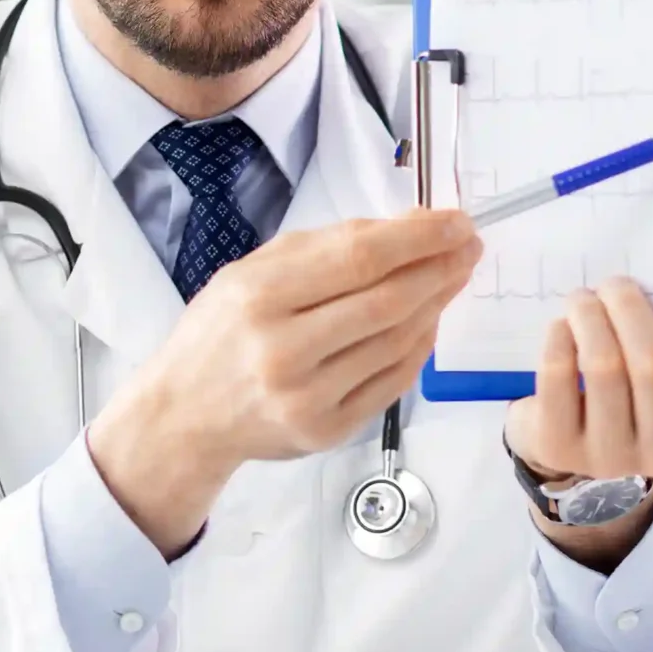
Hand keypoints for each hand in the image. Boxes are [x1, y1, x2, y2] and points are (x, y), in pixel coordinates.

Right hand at [88, 208, 481, 553]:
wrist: (185, 415)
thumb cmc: (220, 333)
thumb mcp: (252, 271)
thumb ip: (327, 246)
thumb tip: (410, 226)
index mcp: (259, 297)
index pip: (358, 258)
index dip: (418, 237)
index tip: (455, 221)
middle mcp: (284, 350)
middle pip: (387, 301)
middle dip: (439, 267)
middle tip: (467, 246)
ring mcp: (309, 397)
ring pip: (397, 342)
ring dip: (436, 304)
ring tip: (451, 277)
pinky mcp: (328, 431)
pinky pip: (393, 381)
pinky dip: (419, 347)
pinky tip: (428, 321)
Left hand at [503, 277, 652, 568]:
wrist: (574, 445)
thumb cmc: (635, 394)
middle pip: (652, 366)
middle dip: (631, 310)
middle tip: (616, 285)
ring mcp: (609, 455)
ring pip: (602, 365)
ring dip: (590, 316)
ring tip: (583, 299)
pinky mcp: (559, 446)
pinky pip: (559, 375)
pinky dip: (560, 338)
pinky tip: (563, 326)